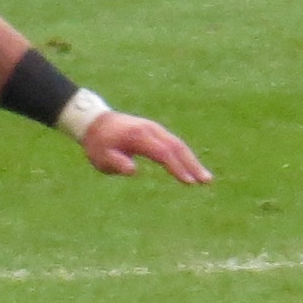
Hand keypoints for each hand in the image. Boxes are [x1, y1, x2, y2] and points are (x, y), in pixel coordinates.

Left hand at [80, 112, 212, 185]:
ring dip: (193, 161)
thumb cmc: (98, 144)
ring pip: (179, 144)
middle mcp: (151, 130)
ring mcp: (155, 129)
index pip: (163, 153)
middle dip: (193, 164)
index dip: (176, 167)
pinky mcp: (157, 132)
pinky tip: (193, 167)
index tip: (188, 181)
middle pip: (177, 147)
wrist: (96, 121)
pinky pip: (175, 143)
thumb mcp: (101, 157)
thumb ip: (116, 163)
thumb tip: (133, 170)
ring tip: (206, 178)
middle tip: (206, 181)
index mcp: (138, 136)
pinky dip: (186, 155)